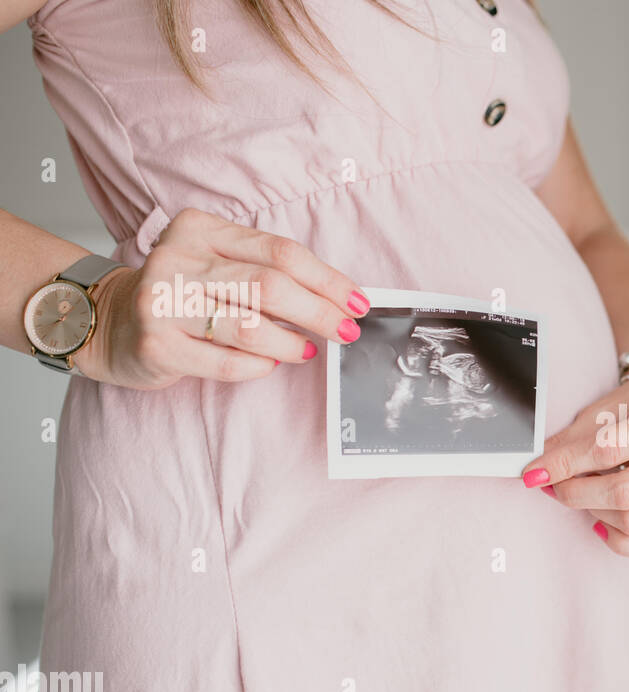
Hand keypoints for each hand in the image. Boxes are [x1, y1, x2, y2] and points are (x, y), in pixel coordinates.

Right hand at [75, 208, 369, 388]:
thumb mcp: (219, 264)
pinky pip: (227, 360)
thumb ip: (267, 271)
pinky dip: (259, 365)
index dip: (328, 280)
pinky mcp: (157, 344)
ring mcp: (161, 302)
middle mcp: (178, 259)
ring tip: (307, 349)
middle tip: (346, 331)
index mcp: (200, 229)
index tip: (357, 302)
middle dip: (320, 312)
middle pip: (271, 285)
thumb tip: (338, 299)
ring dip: (292, 342)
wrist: (112, 323)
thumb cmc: (183, 295)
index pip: (280, 252)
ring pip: (250, 325)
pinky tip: (270, 363)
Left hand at [522, 374, 628, 560]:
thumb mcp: (603, 411)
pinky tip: (605, 520)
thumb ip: (571, 441)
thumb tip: (537, 470)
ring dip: (596, 512)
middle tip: (556, 486)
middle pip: (625, 493)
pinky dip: (619, 540)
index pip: (610, 450)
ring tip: (588, 493)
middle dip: (577, 494)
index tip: (536, 473)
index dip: (566, 464)